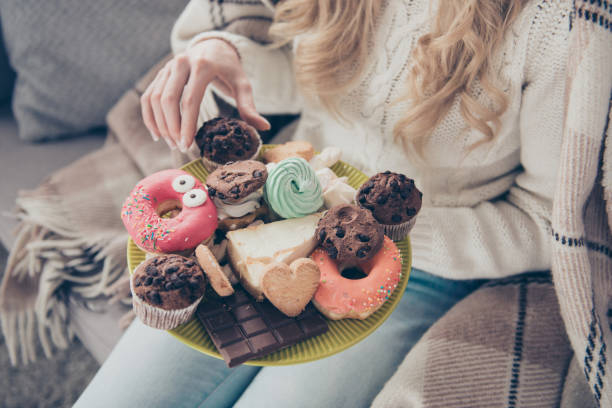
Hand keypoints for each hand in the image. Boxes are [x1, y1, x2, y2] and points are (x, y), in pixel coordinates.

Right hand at [141, 39, 269, 151]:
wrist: (213, 46)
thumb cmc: (229, 69)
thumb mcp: (242, 84)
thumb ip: (249, 106)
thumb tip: (264, 127)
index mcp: (203, 65)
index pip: (190, 99)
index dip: (187, 124)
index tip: (187, 144)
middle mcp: (181, 63)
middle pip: (168, 99)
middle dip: (172, 127)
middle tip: (180, 147)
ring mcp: (168, 67)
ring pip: (155, 98)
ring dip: (160, 124)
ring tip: (171, 143)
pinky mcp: (160, 74)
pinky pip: (149, 96)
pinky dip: (150, 116)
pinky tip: (158, 134)